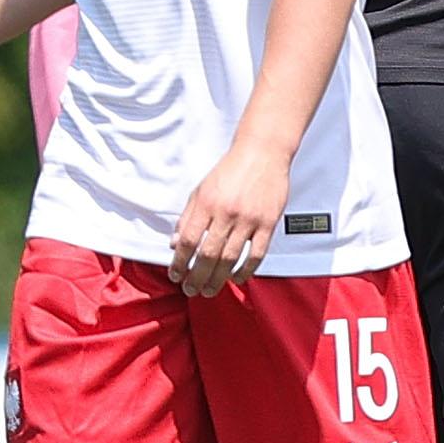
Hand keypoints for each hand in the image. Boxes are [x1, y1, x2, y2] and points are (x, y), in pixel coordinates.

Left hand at [171, 141, 289, 296]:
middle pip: (208, 254)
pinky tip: (237, 278)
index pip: (188, 240)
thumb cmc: (231, 170)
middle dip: (196, 277)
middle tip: (191, 290)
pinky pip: (257, 254)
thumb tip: (175, 244)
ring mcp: (249, 219)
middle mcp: (226, 212)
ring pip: (231, 258)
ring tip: (210, 290)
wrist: (263, 152)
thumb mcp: (201, 190)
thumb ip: (187, 217)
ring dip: (218, 278)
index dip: (180, 262)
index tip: (176, 275)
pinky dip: (246, 270)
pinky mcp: (268, 222)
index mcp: (207, 203)